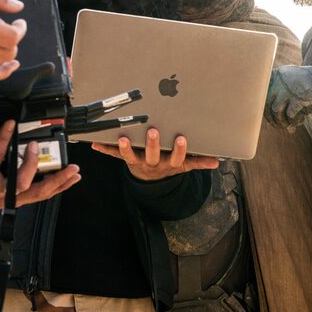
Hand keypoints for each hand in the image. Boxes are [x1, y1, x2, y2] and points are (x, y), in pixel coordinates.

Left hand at [0, 120, 80, 207]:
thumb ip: (13, 167)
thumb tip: (33, 150)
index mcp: (8, 196)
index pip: (39, 195)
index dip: (59, 186)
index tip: (74, 176)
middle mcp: (1, 198)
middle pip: (37, 192)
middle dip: (58, 180)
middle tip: (71, 167)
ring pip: (23, 180)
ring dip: (32, 160)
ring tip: (34, 143)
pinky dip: (6, 139)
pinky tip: (10, 127)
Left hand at [91, 128, 218, 180]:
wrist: (152, 180)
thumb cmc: (169, 164)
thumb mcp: (185, 165)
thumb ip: (199, 161)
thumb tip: (217, 161)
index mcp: (170, 163)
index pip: (177, 158)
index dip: (180, 150)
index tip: (182, 139)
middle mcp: (154, 163)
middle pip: (153, 155)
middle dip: (153, 144)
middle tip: (152, 131)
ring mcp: (138, 162)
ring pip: (131, 157)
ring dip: (126, 148)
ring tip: (122, 138)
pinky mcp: (126, 159)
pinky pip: (114, 155)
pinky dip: (104, 149)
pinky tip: (94, 143)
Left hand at [265, 64, 311, 127]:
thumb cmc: (310, 86)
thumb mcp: (292, 83)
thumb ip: (280, 95)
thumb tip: (271, 114)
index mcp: (277, 74)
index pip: (262, 92)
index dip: (264, 107)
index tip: (268, 116)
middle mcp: (281, 80)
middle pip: (268, 102)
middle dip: (271, 117)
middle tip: (277, 125)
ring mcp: (290, 89)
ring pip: (276, 110)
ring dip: (280, 121)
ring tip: (286, 126)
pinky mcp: (299, 98)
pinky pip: (290, 115)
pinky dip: (293, 122)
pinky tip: (298, 123)